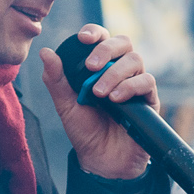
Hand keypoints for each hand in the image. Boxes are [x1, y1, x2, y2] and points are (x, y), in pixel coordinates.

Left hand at [43, 25, 158, 179]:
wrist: (101, 160)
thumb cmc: (84, 131)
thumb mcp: (65, 105)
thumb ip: (56, 80)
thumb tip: (45, 53)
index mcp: (100, 67)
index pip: (102, 38)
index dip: (95, 32)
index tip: (83, 38)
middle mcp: (120, 71)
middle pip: (123, 42)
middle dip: (106, 50)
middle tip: (91, 67)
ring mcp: (136, 84)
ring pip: (135, 60)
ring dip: (115, 73)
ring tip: (99, 94)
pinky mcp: (149, 99)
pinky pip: (147, 81)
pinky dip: (130, 87)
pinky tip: (115, 100)